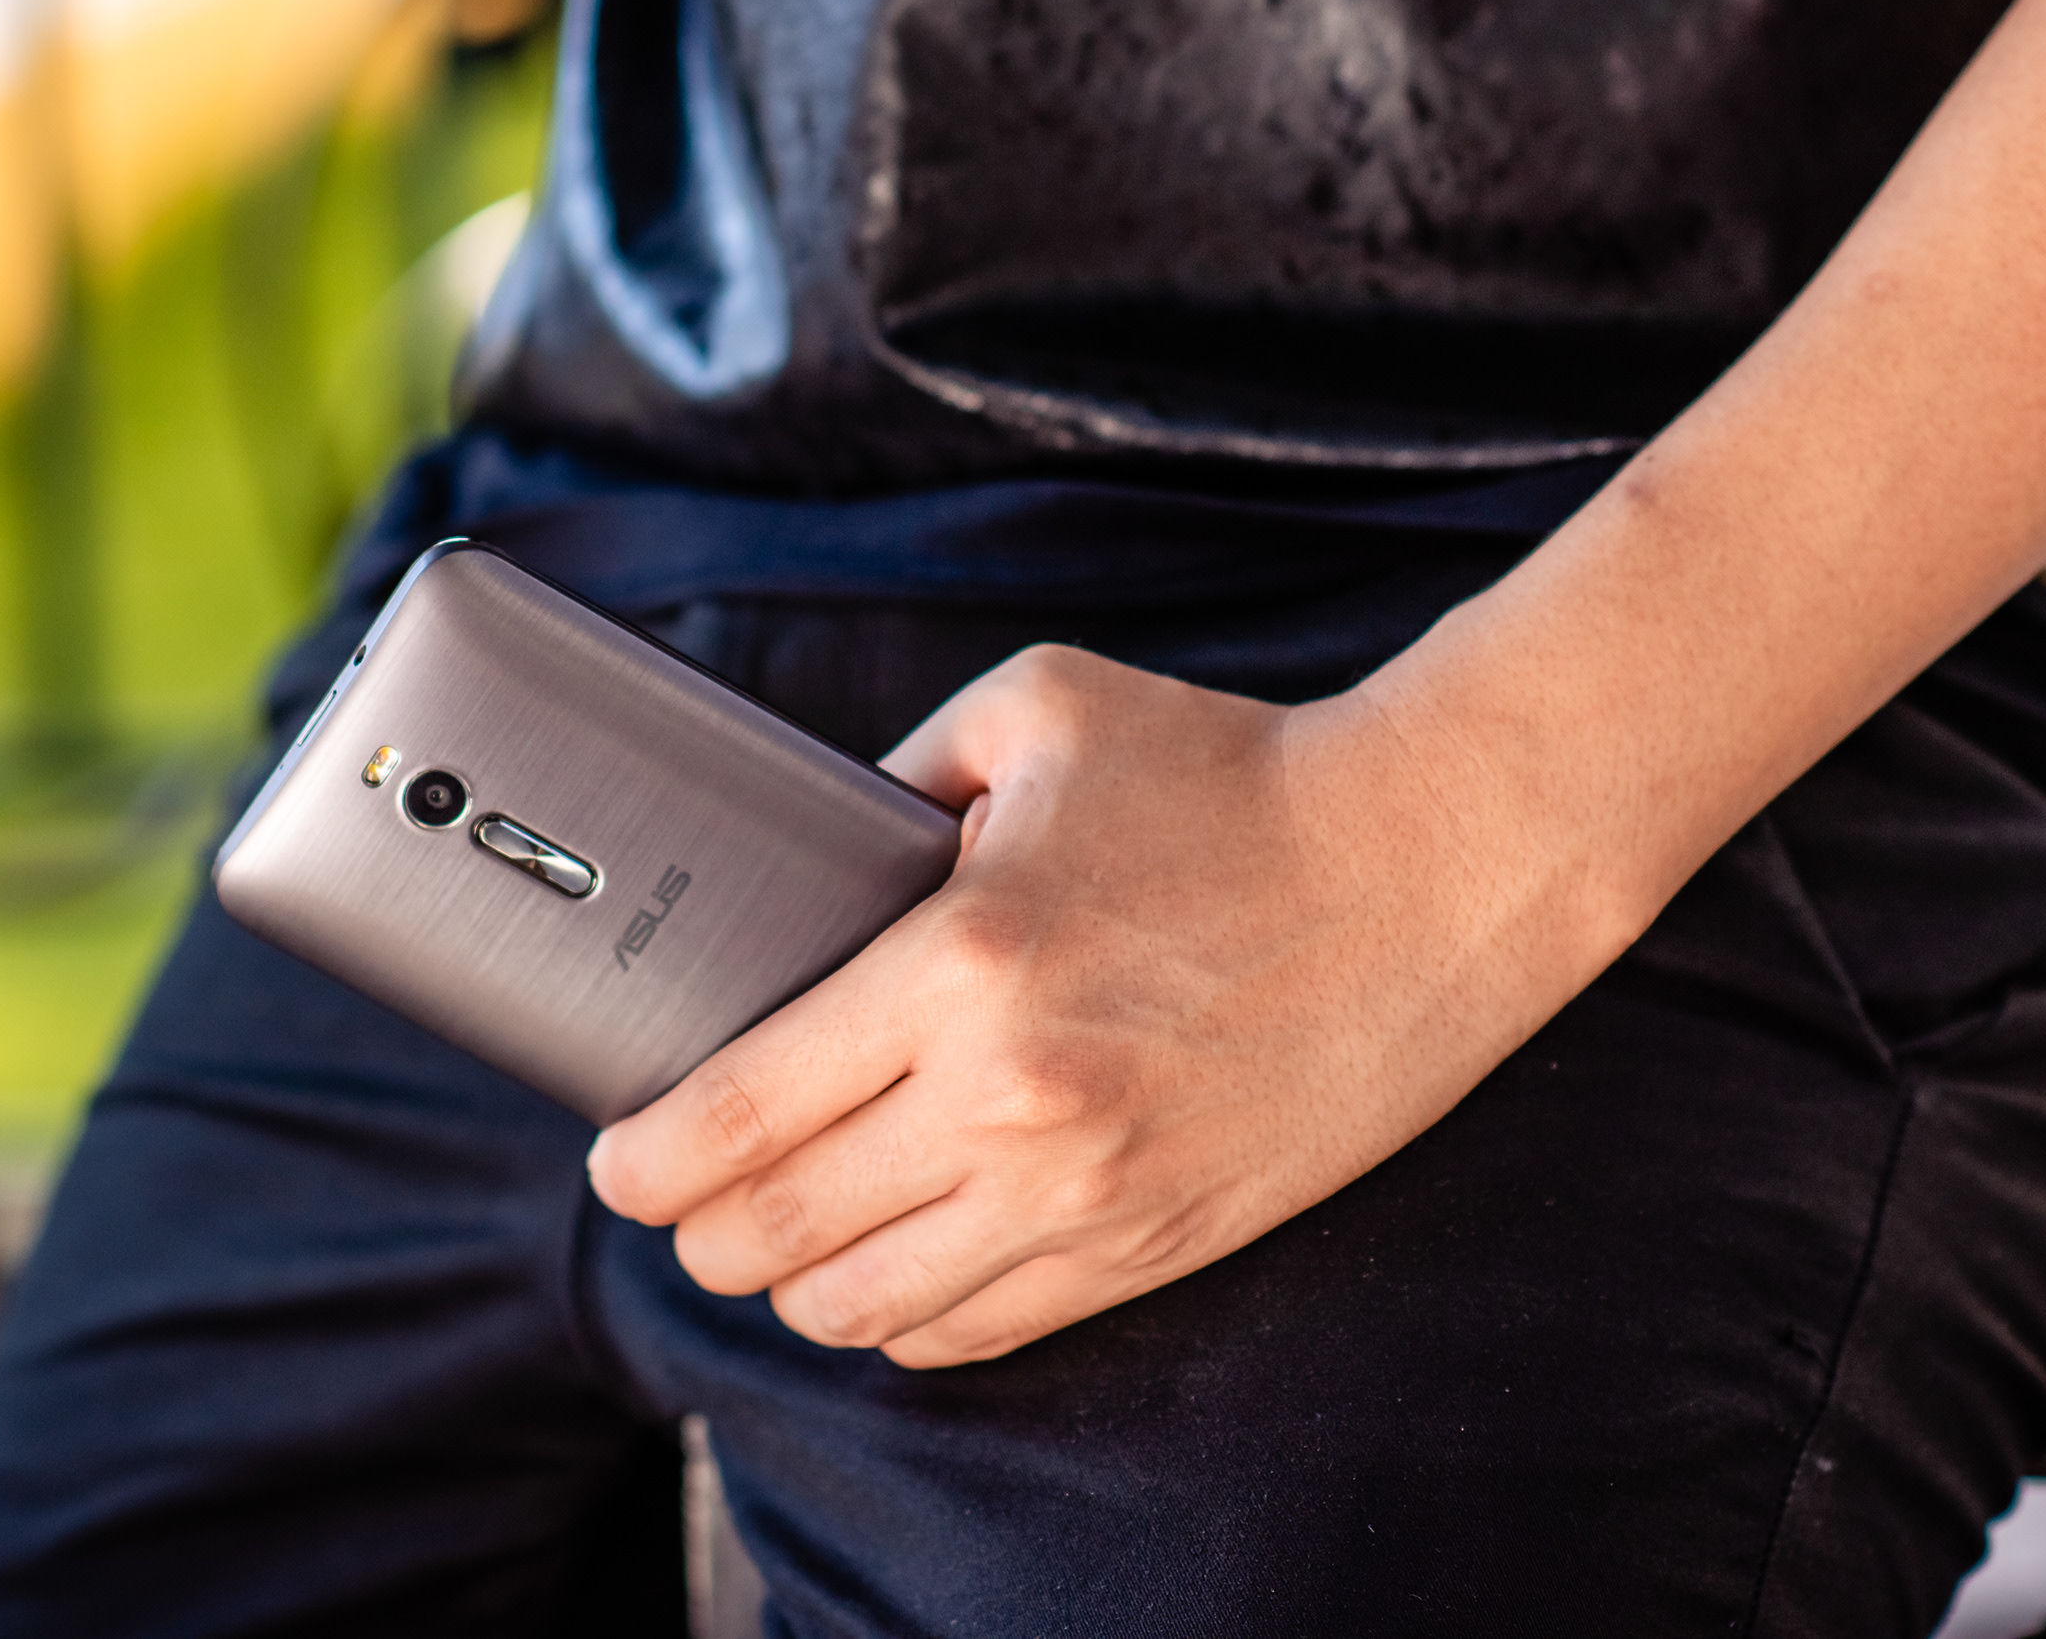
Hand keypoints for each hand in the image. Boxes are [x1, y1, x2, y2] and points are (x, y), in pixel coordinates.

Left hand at [584, 645, 1637, 1366]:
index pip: (739, 1114)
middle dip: (700, 1226)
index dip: (644, 1158)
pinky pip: (976, 1333)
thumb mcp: (1034, 712)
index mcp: (960, 965)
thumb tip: (794, 845)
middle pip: (778, 1234)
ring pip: (865, 1310)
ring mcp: (1088, 1192)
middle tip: (682, 1190)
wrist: (1429, 865)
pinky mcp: (1155, 1244)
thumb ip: (890, 777)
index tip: (616, 1157)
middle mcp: (1012, 1103)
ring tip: (781, 1230)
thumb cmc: (1229, 772)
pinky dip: (905, 1315)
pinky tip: (893, 1260)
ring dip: (795, 1282)